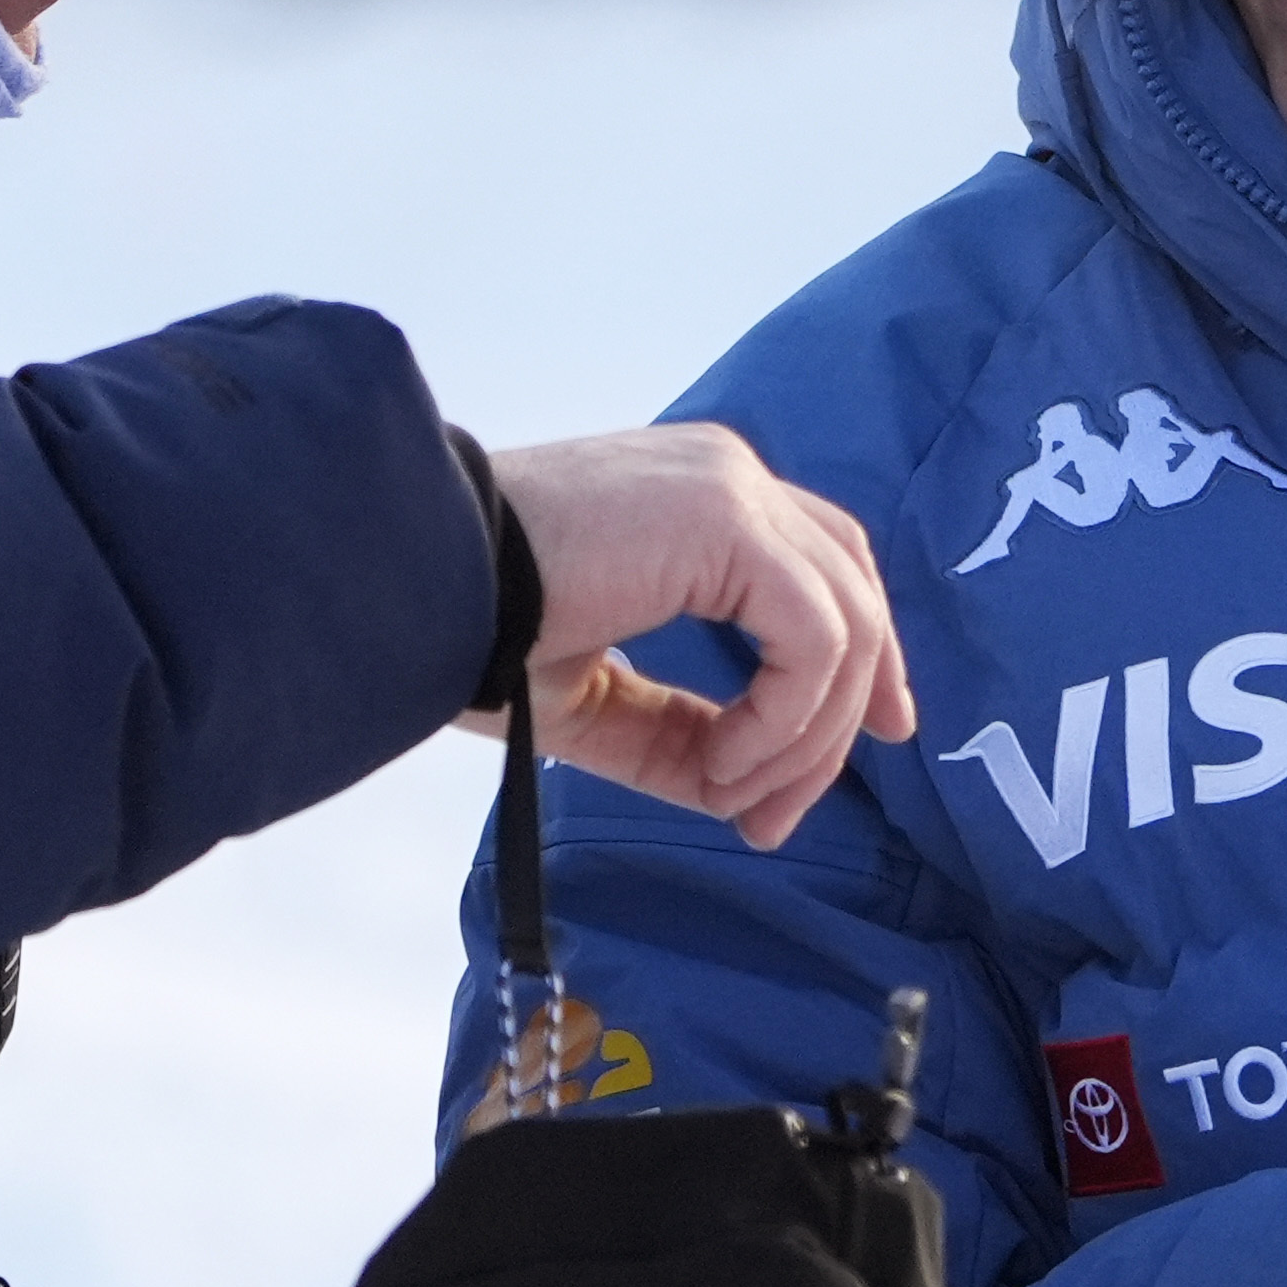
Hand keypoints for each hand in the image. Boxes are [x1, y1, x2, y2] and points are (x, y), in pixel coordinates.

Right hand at [476, 427, 915, 847]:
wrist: (410, 582)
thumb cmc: (471, 626)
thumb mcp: (592, 697)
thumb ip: (673, 730)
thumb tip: (739, 793)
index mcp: (698, 497)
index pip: (826, 564)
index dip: (864, 655)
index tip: (876, 738)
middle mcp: (728, 474)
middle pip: (855, 590)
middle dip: (850, 711)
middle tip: (784, 812)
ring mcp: (733, 488)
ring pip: (847, 626)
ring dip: (801, 740)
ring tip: (727, 797)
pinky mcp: (728, 519)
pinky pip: (814, 639)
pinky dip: (785, 720)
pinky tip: (721, 764)